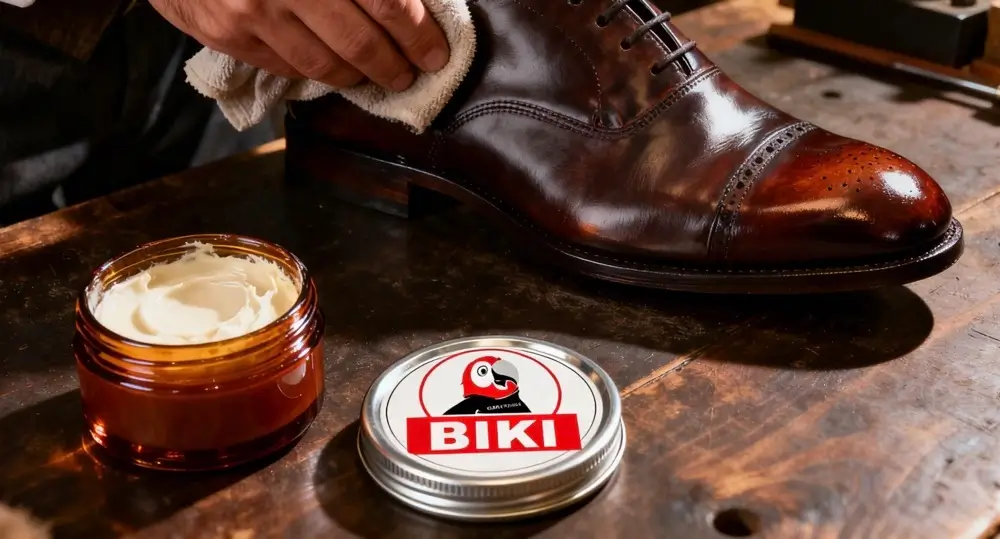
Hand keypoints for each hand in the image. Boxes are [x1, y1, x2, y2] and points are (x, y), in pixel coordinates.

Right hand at [150, 0, 449, 90]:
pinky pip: (286, 68)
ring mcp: (252, 13)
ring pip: (325, 65)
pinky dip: (319, 74)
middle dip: (396, 65)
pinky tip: (337, 71)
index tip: (436, 53)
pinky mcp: (226, 35)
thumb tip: (410, 0)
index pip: (387, 2)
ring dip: (361, 77)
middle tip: (413, 73)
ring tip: (380, 76)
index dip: (419, 34)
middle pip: (361, 42)